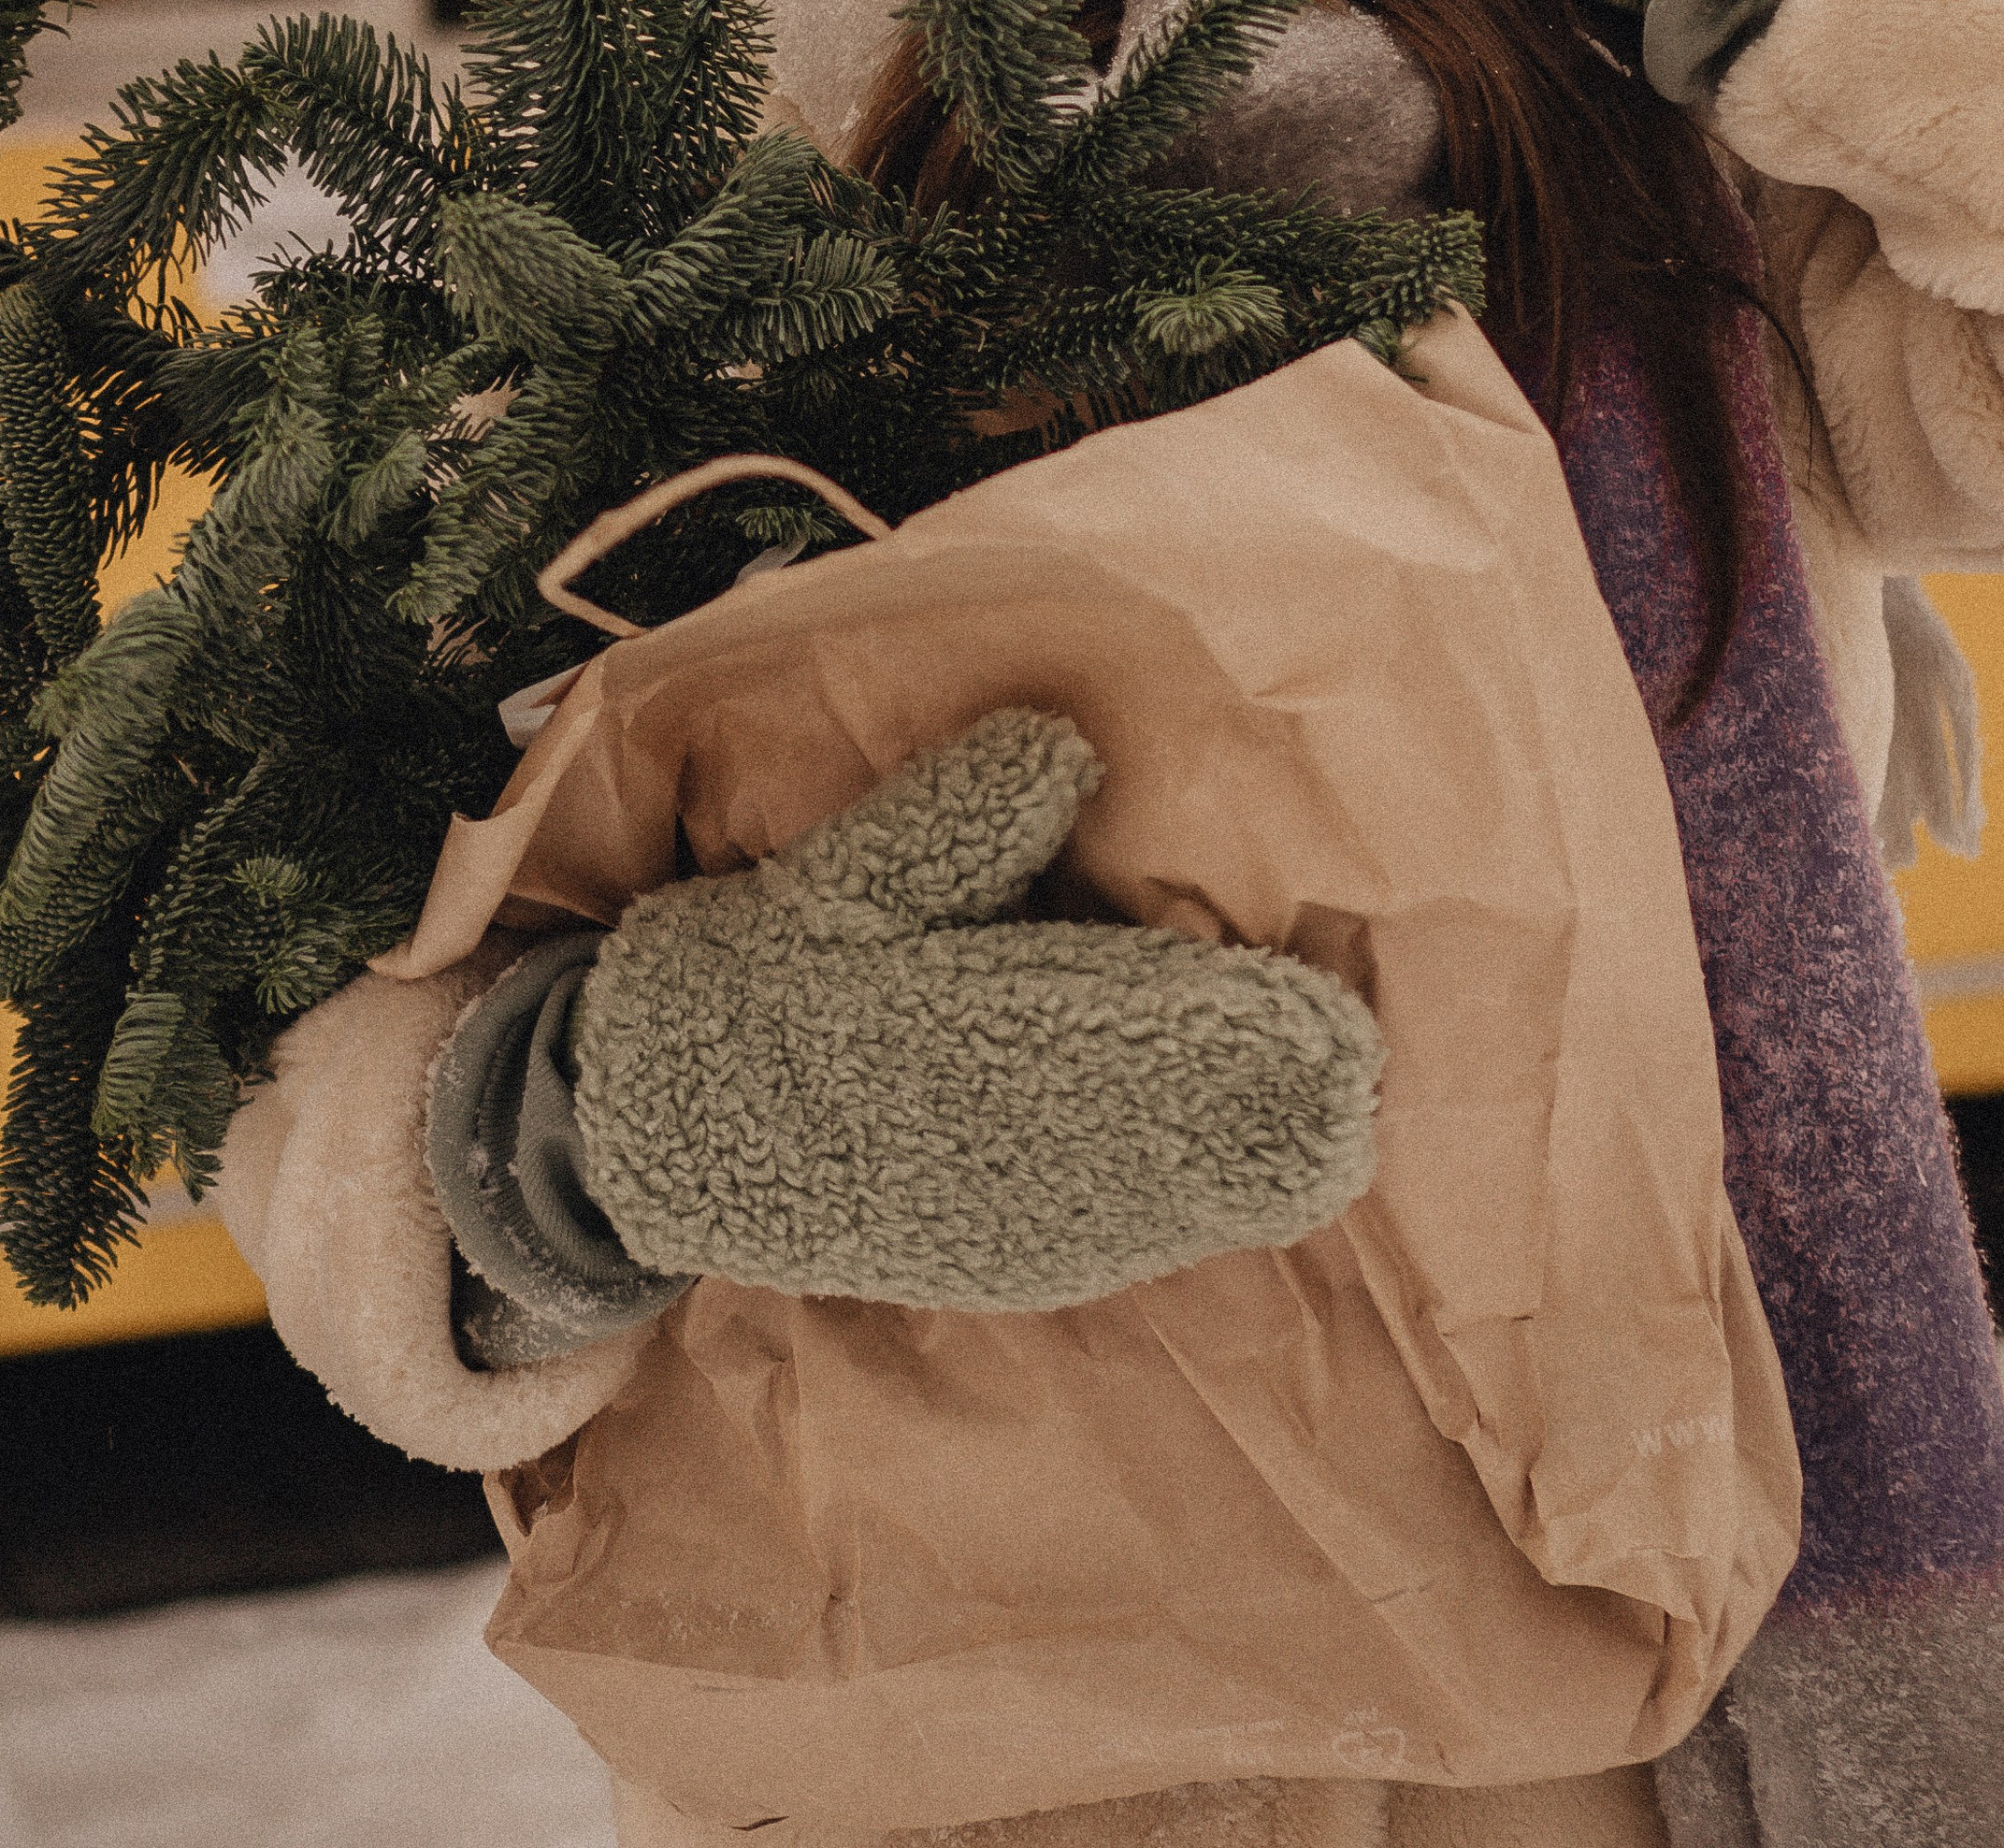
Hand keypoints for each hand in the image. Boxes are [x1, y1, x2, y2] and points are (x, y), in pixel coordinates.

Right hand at [569, 708, 1382, 1311]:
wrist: (643, 1136)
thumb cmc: (751, 980)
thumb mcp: (831, 873)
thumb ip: (952, 813)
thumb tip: (1069, 742)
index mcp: (934, 1032)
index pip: (1108, 1032)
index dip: (1224, 1029)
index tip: (1320, 1009)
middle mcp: (976, 1145)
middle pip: (1156, 1132)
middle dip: (1263, 1107)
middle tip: (1361, 1070)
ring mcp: (991, 1222)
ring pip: (1154, 1201)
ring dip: (1252, 1165)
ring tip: (1345, 1122)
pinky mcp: (995, 1261)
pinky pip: (1123, 1237)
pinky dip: (1201, 1205)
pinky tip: (1267, 1180)